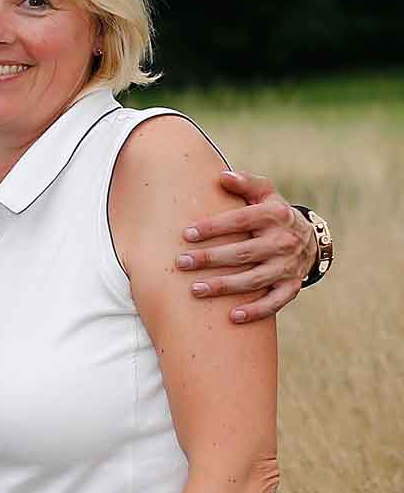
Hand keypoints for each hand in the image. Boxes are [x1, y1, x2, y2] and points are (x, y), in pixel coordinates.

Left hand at [176, 170, 313, 322]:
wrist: (310, 239)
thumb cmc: (273, 214)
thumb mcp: (265, 194)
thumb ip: (245, 184)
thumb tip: (222, 176)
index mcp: (274, 216)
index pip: (240, 221)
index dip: (213, 228)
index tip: (186, 234)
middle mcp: (283, 242)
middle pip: (243, 253)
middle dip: (210, 259)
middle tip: (181, 263)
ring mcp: (288, 266)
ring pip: (254, 279)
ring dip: (224, 286)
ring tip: (195, 290)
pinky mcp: (292, 286)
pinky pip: (275, 301)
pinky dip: (256, 310)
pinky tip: (233, 317)